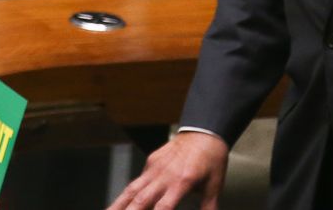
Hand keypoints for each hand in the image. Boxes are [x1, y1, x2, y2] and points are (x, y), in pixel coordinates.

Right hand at [106, 132, 228, 209]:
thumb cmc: (211, 156)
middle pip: (141, 199)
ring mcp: (156, 167)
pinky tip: (119, 204)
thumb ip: (209, 206)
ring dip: (118, 205)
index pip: (164, 207)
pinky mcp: (151, 161)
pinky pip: (137, 180)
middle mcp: (166, 174)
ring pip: (132, 189)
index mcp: (183, 181)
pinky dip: (126, 194)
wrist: (205, 130)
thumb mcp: (215, 184)